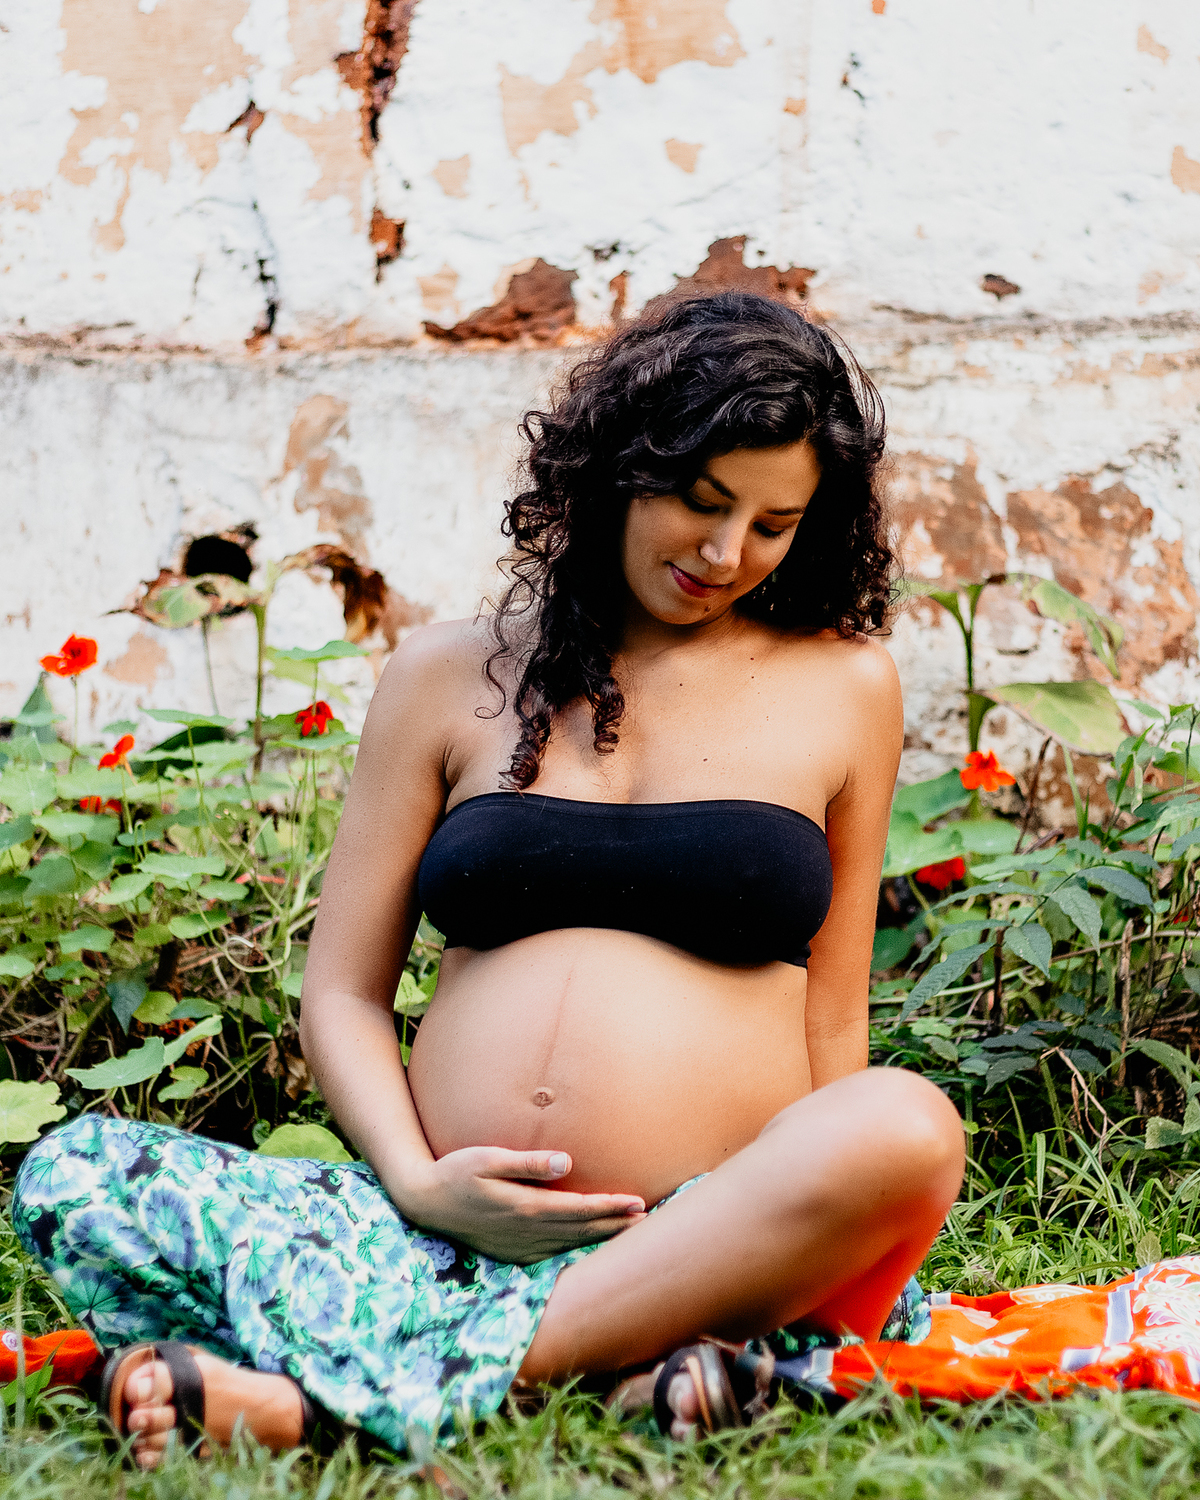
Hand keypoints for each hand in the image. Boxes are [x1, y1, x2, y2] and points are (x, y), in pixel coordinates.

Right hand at [398, 1147, 646, 1263]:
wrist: (425, 1202)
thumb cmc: (456, 1171)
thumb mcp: (488, 1159)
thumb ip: (528, 1162)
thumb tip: (566, 1162)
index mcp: (525, 1207)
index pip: (579, 1209)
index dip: (610, 1206)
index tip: (637, 1202)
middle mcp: (527, 1232)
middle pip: (581, 1230)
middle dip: (615, 1224)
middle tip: (647, 1217)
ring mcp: (520, 1246)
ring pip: (570, 1243)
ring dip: (600, 1236)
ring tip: (628, 1229)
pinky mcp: (513, 1252)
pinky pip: (553, 1252)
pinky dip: (576, 1247)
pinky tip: (588, 1243)